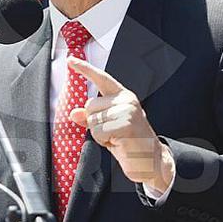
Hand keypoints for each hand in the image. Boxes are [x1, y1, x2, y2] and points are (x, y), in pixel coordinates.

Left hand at [68, 57, 174, 192]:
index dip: (85, 69)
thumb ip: (91, 118)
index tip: (70, 60)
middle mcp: (127, 100)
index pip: (102, 78)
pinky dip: (104, 142)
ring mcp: (128, 111)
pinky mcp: (126, 125)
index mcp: (123, 96)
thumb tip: (74, 113)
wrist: (152, 161)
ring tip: (117, 139)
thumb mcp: (107, 127)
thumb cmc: (129, 143)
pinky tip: (119, 143)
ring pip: (92, 120)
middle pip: (90, 105)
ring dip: (100, 135)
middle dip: (94, 123)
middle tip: (113, 133)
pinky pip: (98, 132)